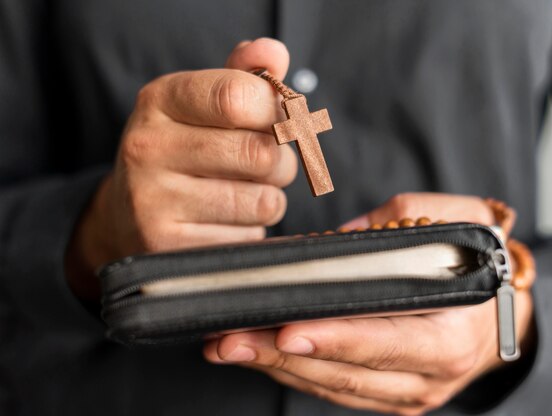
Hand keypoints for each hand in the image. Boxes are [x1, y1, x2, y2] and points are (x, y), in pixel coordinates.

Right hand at [66, 38, 297, 299]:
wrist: (126, 215)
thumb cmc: (181, 152)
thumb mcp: (200, 105)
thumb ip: (242, 76)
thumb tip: (274, 53)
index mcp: (160, 100)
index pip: (239, 97)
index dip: (277, 111)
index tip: (279, 121)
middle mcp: (147, 147)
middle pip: (261, 153)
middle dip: (281, 162)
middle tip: (268, 165)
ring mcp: (152, 201)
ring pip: (264, 201)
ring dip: (270, 199)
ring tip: (243, 194)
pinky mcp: (168, 248)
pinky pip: (248, 239)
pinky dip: (251, 232)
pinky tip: (225, 223)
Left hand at [204, 193, 534, 414]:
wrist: (499, 311)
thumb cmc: (480, 262)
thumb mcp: (461, 222)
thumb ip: (402, 220)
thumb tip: (335, 240)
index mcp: (450, 336)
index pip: (385, 341)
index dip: (335, 338)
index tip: (285, 331)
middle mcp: (428, 376)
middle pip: (345, 372)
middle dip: (281, 356)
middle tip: (229, 338)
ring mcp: (407, 393)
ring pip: (332, 387)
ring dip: (276, 367)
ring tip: (229, 344)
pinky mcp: (388, 396)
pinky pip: (335, 389)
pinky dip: (295, 372)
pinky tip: (260, 353)